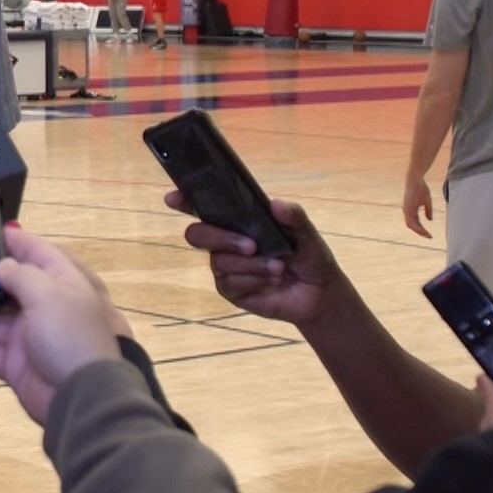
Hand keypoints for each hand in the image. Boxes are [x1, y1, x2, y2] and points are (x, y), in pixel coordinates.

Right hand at [0, 226, 125, 425]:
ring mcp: (29, 336)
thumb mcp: (48, 294)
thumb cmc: (69, 334)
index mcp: (64, 283)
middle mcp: (46, 306)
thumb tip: (0, 266)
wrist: (81, 396)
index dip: (16, 240)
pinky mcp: (15, 363)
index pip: (40, 253)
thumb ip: (20, 274)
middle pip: (11, 285)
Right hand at [168, 192, 342, 326]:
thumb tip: (275, 204)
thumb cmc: (309, 256)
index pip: (204, 207)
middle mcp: (224, 242)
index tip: (172, 198)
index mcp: (237, 221)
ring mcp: (225, 267)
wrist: (319, 293)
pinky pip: (230, 283)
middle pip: (197, 234)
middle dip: (221, 237)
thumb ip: (294, 216)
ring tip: (278, 268)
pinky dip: (254, 279)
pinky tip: (273, 279)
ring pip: (219, 261)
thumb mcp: (307, 233)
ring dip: (251, 265)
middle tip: (252, 245)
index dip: (184, 201)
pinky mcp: (231, 291)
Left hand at [403, 175, 434, 237]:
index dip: (421, 229)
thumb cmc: (421, 188)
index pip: (415, 223)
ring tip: (427, 235)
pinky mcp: (407, 208)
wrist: (416, 180)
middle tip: (429, 237)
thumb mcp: (426, 201)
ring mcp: (406, 210)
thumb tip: (430, 220)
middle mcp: (407, 211)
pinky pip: (411, 221)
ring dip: (419, 231)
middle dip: (420, 232)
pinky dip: (417, 227)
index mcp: (411, 210)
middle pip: (412, 226)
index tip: (429, 234)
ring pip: (411, 225)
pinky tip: (423, 230)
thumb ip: (428, 211)